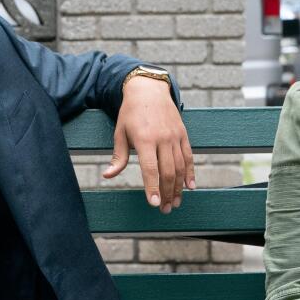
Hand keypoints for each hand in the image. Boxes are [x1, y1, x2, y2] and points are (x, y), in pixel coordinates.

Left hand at [103, 75, 194, 213]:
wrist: (149, 90)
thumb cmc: (131, 113)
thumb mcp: (120, 133)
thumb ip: (118, 157)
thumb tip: (108, 176)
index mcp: (144, 139)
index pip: (150, 169)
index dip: (152, 188)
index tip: (154, 203)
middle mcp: (162, 138)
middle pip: (167, 172)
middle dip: (166, 193)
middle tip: (164, 209)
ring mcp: (175, 136)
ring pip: (179, 167)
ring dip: (178, 188)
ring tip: (175, 202)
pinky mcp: (183, 134)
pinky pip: (188, 157)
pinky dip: (190, 173)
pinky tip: (190, 187)